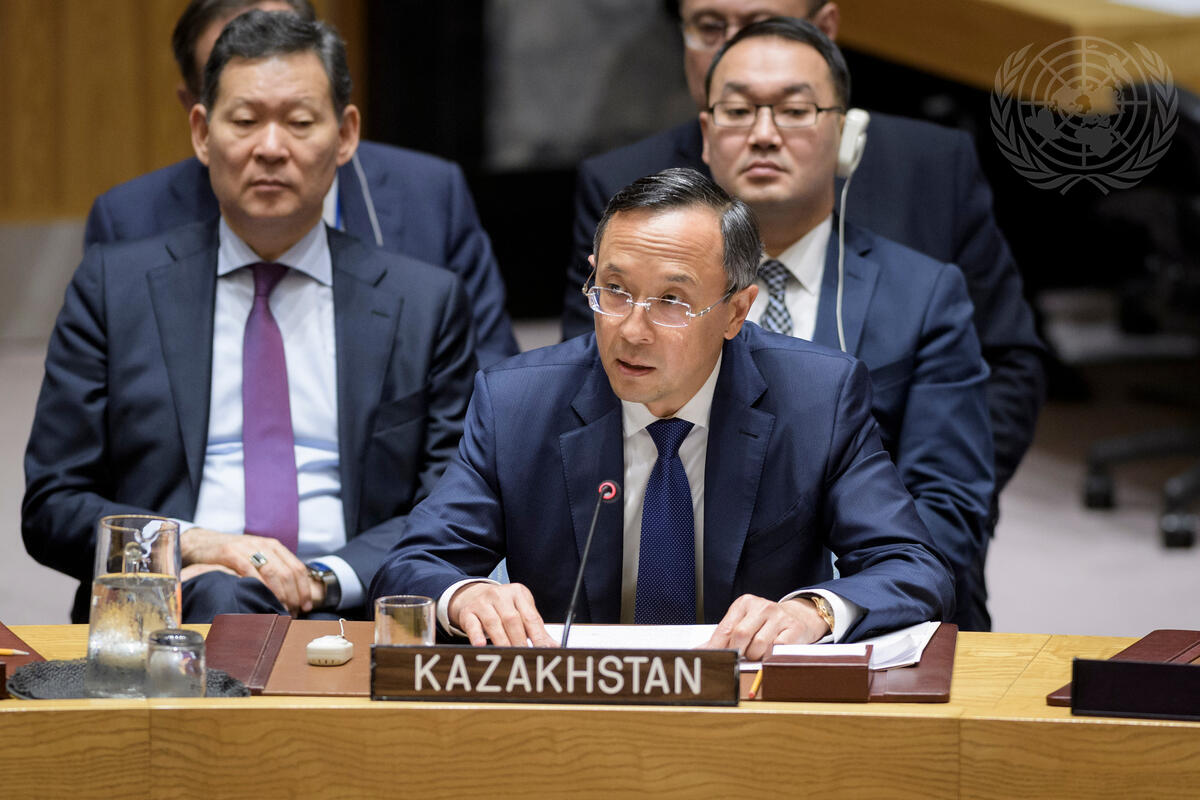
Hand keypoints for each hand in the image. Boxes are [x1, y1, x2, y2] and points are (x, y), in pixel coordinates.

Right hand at [180, 528, 314, 615]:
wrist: (203, 543)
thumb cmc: (234, 556)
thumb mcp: (257, 558)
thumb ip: (274, 570)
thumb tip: (294, 594)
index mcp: (274, 546)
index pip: (297, 568)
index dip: (304, 589)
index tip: (305, 606)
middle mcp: (263, 545)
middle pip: (287, 572)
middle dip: (293, 595)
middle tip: (293, 612)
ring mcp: (247, 547)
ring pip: (271, 571)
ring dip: (278, 593)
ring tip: (280, 609)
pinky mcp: (230, 552)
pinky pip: (249, 570)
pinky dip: (258, 585)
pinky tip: (261, 597)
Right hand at [447, 582, 556, 647]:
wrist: (472, 594)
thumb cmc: (502, 607)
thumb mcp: (520, 611)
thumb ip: (535, 629)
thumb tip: (552, 646)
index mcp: (518, 593)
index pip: (531, 617)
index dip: (538, 636)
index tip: (543, 650)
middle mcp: (500, 595)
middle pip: (512, 620)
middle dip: (520, 641)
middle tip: (525, 656)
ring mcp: (482, 603)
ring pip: (494, 623)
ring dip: (502, 642)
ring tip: (509, 656)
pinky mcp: (468, 612)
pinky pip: (472, 625)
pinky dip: (477, 635)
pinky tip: (481, 645)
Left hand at [701, 594, 829, 659]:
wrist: (798, 617)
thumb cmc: (764, 623)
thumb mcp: (743, 622)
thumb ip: (724, 636)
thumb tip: (701, 650)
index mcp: (745, 603)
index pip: (726, 628)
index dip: (717, 647)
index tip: (711, 659)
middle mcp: (762, 606)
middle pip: (740, 636)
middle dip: (739, 651)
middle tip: (742, 655)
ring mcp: (779, 616)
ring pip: (758, 646)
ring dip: (755, 656)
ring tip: (758, 652)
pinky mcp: (794, 628)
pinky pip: (776, 650)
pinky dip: (770, 657)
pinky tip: (771, 653)